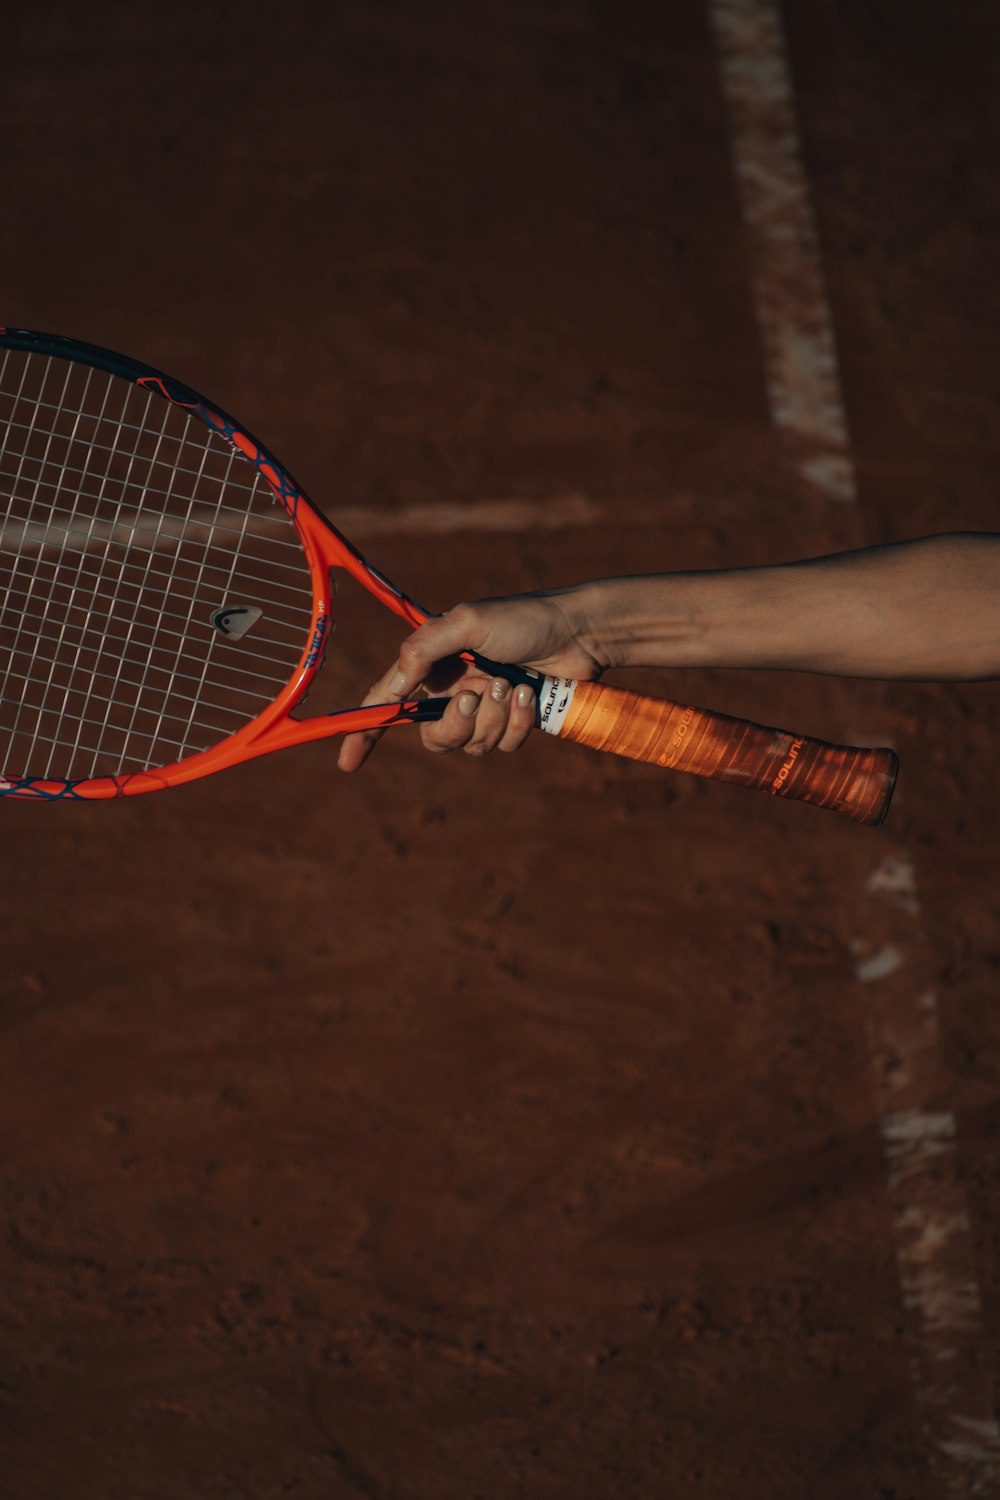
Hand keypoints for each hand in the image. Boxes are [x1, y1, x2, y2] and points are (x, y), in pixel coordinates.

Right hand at [337, 590, 604, 770]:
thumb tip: (397, 678)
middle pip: (433, 737)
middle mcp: (452, 689)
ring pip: (472, 744)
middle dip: (455, 724)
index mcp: (431, 664)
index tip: (348, 762)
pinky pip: (504, 745)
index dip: (364, 732)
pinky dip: (518, 724)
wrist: (578, 632)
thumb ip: (426, 646)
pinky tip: (530, 696)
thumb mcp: (468, 622)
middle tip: (476, 694)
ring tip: (512, 686)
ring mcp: (483, 709)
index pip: (387, 702)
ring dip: (494, 719)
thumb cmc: (522, 619)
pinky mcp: (512, 722)